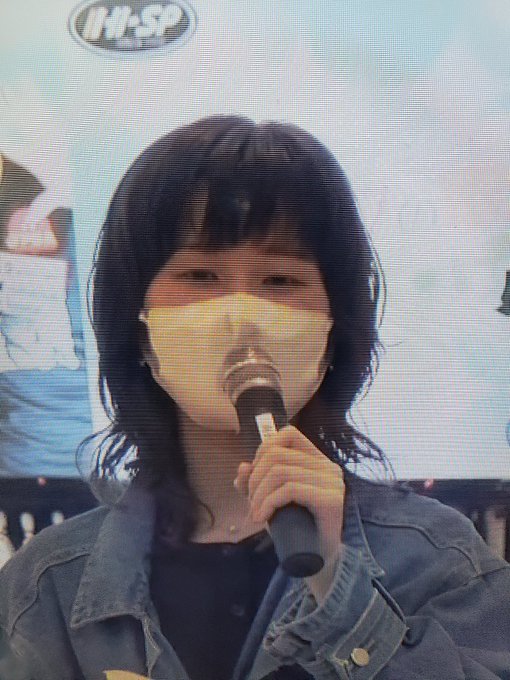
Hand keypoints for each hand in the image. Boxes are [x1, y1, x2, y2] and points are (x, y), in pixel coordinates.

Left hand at [234, 425, 344, 602]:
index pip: (288, 434)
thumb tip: (242, 468)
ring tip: (255, 513)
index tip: (255, 475)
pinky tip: (262, 517)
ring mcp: (332, 482)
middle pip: (278, 454)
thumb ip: (256, 483)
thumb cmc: (296, 527)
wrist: (319, 560)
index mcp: (317, 460)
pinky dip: (268, 502)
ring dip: (258, 494)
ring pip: (281, 472)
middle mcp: (328, 466)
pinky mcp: (330, 500)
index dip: (264, 449)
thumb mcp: (271, 500)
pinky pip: (290, 489)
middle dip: (255, 477)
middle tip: (250, 502)